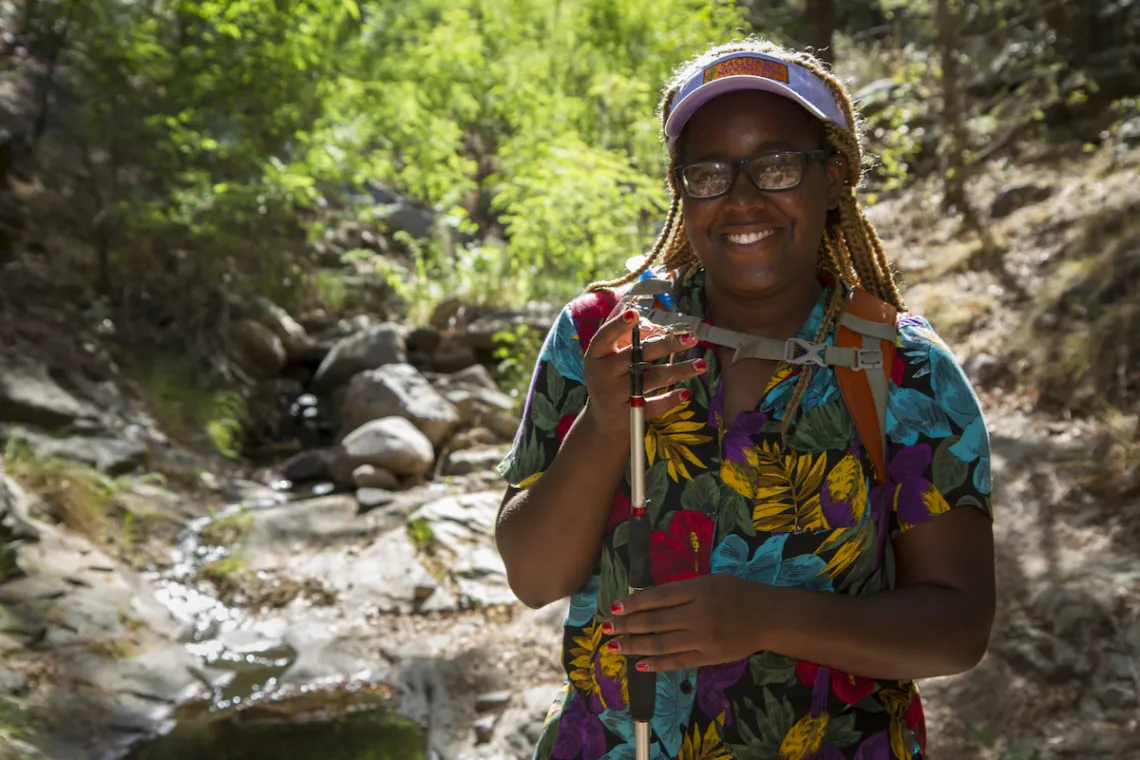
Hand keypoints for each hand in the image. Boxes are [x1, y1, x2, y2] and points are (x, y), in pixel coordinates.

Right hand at [581, 306, 705, 432]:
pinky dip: (671, 399)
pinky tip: (685, 392)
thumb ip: (623, 332)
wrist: (603, 419)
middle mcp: (603, 375)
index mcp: (596, 355)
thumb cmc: (609, 377)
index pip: (605, 336)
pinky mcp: (629, 415)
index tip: (635, 314)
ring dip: (678, 370)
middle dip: (666, 345)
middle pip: (636, 356)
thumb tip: (639, 311)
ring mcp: (615, 396)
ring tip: (700, 364)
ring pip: (651, 379)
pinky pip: (654, 405)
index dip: (619, 325)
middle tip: (690, 338)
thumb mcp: (607, 355)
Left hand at [602, 574, 765, 671]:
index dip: (634, 602)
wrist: (768, 618)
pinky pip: (678, 662)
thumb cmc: (736, 593)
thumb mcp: (710, 581)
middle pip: (655, 622)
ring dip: (636, 646)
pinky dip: (657, 664)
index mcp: (699, 590)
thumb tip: (647, 599)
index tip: (614, 607)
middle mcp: (699, 614)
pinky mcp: (709, 658)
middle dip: (627, 626)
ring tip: (616, 647)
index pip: (658, 597)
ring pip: (662, 644)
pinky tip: (640, 663)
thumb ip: (682, 590)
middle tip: (606, 629)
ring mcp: (704, 639)